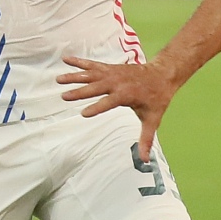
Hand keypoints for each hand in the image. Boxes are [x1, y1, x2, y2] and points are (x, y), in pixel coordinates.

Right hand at [59, 55, 175, 157]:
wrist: (162, 74)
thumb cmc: (157, 98)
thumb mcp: (153, 119)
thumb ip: (146, 139)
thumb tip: (145, 160)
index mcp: (126, 95)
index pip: (108, 103)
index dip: (96, 108)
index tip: (83, 113)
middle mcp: (117, 82)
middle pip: (95, 88)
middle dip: (79, 92)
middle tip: (64, 97)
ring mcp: (112, 73)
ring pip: (89, 75)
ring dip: (73, 77)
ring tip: (58, 79)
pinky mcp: (109, 68)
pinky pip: (91, 64)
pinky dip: (78, 62)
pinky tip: (65, 60)